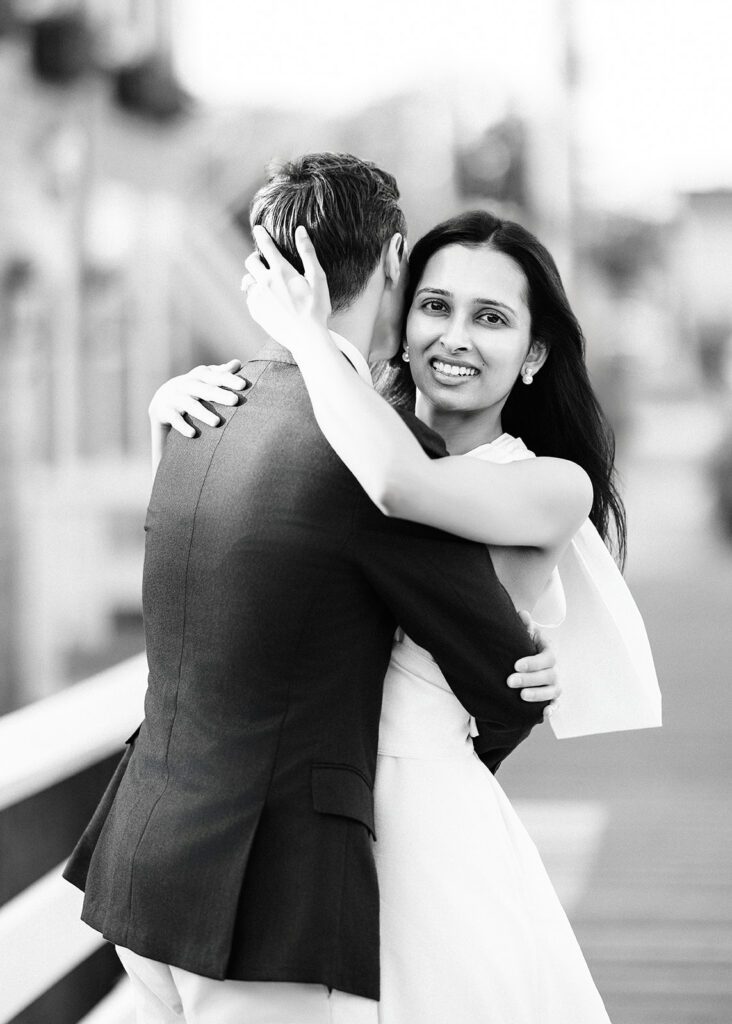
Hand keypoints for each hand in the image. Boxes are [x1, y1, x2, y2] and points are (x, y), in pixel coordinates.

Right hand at [148, 360, 246, 437]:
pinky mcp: (165, 412)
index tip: (244, 385)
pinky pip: (175, 419)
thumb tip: (237, 363)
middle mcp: (187, 385)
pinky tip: (193, 434)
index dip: (229, 379)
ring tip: (217, 422)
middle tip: (235, 401)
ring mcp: (175, 398)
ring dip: (204, 414)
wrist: (162, 401)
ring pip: (191, 405)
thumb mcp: (204, 379)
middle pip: (205, 390)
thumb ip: (220, 373)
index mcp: (199, 376)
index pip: (216, 376)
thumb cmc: (193, 390)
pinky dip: (183, 426)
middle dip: (220, 395)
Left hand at [241, 225, 331, 354]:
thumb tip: (300, 230)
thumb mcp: (318, 278)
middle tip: (263, 262)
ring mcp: (258, 298)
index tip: (258, 229)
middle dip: (255, 259)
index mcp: (281, 271)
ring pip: (247, 281)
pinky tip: (268, 302)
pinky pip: (250, 298)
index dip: (261, 234)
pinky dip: (256, 296)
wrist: (306, 337)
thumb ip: (308, 253)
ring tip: (266, 285)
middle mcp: (265, 282)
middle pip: (250, 262)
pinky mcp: (255, 311)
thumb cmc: (316, 308)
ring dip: (254, 279)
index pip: (266, 246)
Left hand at [507, 610, 559, 720]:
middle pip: (549, 676)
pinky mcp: (552, 697)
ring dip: (538, 695)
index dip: (533, 663)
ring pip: (553, 691)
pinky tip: (544, 713)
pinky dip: (553, 709)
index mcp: (548, 652)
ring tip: (522, 696)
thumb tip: (523, 614)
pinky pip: (556, 704)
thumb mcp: (525, 635)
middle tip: (510, 681)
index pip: (546, 658)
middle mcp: (554, 669)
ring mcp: (555, 684)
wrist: (527, 660)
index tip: (515, 665)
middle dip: (529, 679)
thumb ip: (525, 626)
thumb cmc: (525, 646)